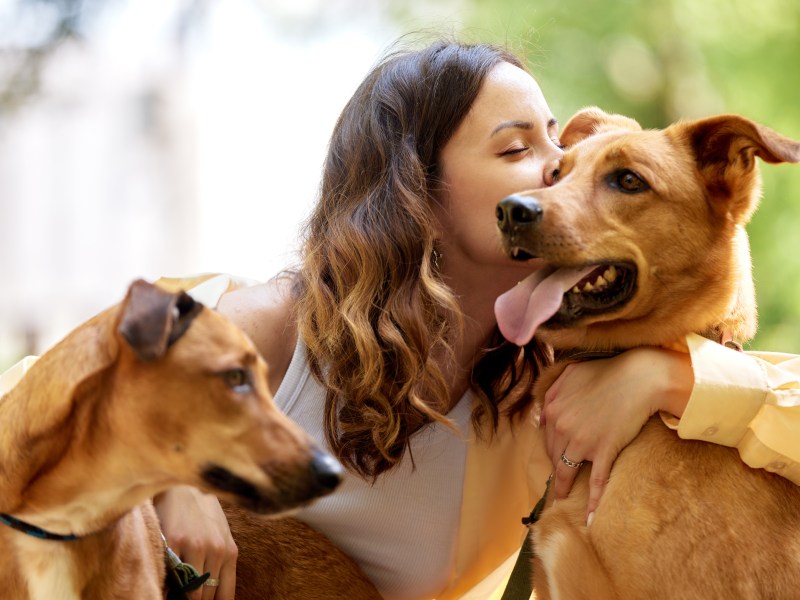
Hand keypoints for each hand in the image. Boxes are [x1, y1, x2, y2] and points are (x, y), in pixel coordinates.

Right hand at [155, 486, 237, 599]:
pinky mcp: (174, 541)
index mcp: (230, 552)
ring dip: (182, 597)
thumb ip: (221, 564)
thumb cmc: (203, 515)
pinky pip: (170, 576)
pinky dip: (167, 586)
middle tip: (187, 597)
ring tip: (177, 592)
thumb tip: (217, 597)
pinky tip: (166, 585)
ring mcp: (195, 546)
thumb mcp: (221, 537)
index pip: (225, 596)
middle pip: (205, 596)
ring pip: (189, 591)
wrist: (184, 487)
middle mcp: (216, 550)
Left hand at [541, 347, 692, 521]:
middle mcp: (562, 427)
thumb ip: (553, 391)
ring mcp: (582, 442)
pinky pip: (596, 481)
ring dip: (564, 487)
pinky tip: (590, 518)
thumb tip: (542, 414)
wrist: (639, 378)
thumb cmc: (607, 372)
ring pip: (568, 470)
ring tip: (563, 498)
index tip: (553, 458)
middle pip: (554, 456)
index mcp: (554, 409)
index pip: (546, 437)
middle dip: (555, 469)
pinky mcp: (604, 451)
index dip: (550, 450)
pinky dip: (593, 501)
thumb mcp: (571, 373)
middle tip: (557, 480)